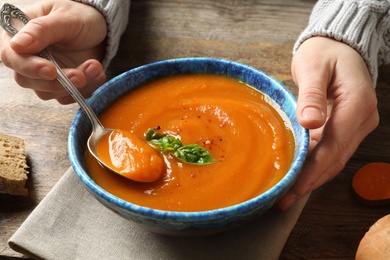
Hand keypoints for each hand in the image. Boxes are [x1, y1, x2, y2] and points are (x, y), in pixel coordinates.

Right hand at [0, 0, 106, 103]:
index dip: (29, 67)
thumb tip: (17, 44)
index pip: (12, 57)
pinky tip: (97, 73)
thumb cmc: (80, 16)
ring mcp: (45, 74)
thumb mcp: (65, 17)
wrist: (102, 28)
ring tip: (95, 66)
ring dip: (74, 86)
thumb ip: (42, 29)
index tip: (51, 70)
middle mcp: (29, 57)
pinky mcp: (62, 85)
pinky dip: (85, 90)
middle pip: (27, 81)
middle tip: (80, 75)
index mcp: (21, 35)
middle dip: (56, 82)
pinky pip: (68, 97)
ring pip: (49, 93)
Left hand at [277, 37, 378, 209]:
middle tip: (285, 200)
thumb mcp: (314, 66)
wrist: (338, 46)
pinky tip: (299, 175)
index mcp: (357, 104)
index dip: (313, 170)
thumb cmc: (324, 53)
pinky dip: (316, 165)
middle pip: (336, 158)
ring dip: (313, 177)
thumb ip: (312, 94)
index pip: (334, 145)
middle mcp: (362, 118)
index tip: (294, 187)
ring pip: (335, 158)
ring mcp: (358, 124)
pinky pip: (333, 150)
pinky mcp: (348, 126)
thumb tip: (309, 122)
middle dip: (310, 181)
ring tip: (289, 194)